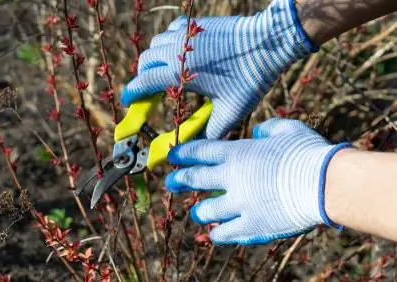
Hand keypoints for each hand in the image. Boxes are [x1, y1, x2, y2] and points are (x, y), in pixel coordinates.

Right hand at [121, 0, 317, 138]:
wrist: (269, 42)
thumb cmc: (250, 78)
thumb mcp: (230, 112)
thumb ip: (211, 132)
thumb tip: (196, 149)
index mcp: (180, 72)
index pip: (144, 82)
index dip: (133, 94)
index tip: (129, 101)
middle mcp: (177, 50)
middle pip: (145, 62)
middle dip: (142, 78)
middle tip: (149, 93)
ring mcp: (186, 35)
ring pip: (155, 45)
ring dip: (154, 60)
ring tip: (164, 74)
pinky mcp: (196, 25)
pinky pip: (170, 31)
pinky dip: (167, 42)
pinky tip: (178, 54)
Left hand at [165, 118, 351, 244]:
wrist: (326, 184)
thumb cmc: (309, 152)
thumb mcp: (287, 129)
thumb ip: (267, 129)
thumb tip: (257, 133)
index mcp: (238, 153)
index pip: (200, 151)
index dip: (183, 154)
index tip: (173, 157)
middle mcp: (232, 178)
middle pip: (195, 179)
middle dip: (179, 180)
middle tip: (170, 183)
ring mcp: (239, 204)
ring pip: (206, 210)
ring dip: (199, 211)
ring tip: (197, 213)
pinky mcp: (252, 226)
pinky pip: (226, 233)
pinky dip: (218, 233)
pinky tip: (214, 234)